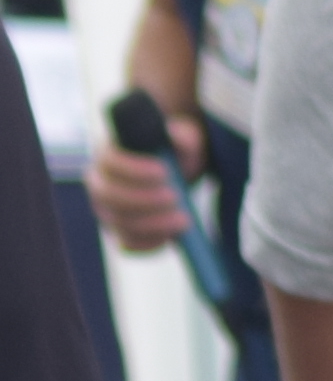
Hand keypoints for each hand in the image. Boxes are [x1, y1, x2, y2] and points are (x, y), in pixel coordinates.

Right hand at [83, 104, 197, 254]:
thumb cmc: (173, 150)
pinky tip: (172, 236)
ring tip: (184, 219)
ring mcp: (107, 210)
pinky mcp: (120, 231)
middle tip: (175, 197)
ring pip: (119, 222)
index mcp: (109, 155)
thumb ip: (181, 136)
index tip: (164, 172)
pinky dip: (149, 244)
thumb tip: (181, 140)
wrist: (175, 171)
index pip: (110, 162)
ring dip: (153, 224)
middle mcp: (100, 184)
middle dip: (143, 199)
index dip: (134, 169)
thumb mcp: (181, 137)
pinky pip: (127, 244)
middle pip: (109, 196)